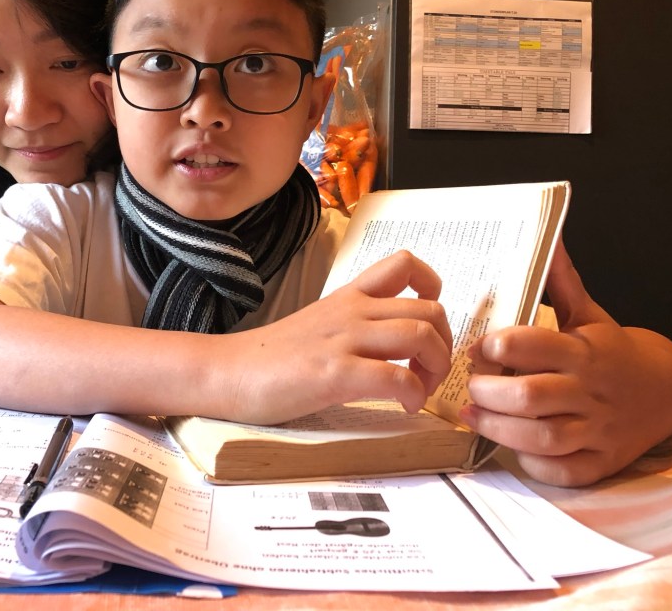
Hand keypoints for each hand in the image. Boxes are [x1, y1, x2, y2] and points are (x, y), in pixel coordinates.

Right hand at [225, 250, 453, 423]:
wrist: (227, 372)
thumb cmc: (270, 358)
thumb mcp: (318, 325)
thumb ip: (352, 324)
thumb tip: (389, 343)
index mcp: (347, 297)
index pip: (404, 264)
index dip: (432, 287)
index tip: (429, 318)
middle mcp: (351, 311)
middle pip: (429, 309)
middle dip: (444, 345)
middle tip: (428, 372)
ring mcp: (343, 340)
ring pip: (420, 335)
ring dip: (434, 368)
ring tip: (419, 391)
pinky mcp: (334, 373)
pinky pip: (396, 377)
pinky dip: (412, 395)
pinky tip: (403, 407)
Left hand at [462, 238, 671, 486]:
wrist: (665, 392)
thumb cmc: (610, 351)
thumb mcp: (587, 314)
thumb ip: (559, 281)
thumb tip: (546, 237)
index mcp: (583, 351)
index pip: (532, 345)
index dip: (496, 346)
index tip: (477, 347)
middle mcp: (589, 391)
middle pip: (530, 395)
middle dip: (489, 391)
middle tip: (470, 385)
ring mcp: (597, 430)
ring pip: (541, 437)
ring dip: (498, 428)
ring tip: (472, 413)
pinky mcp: (599, 463)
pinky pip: (561, 470)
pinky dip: (531, 462)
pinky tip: (510, 445)